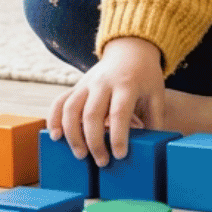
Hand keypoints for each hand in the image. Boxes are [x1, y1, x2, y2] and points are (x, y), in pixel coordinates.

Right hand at [47, 36, 165, 164]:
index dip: (118, 136)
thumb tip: (151, 147)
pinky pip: (60, 101)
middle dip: (94, 141)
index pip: (119, 113)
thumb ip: (154, 120)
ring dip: (72, 134)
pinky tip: (55, 135)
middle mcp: (103, 83)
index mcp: (127, 85)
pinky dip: (54, 118)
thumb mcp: (157, 94)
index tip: (120, 155)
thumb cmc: (146, 76)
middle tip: (102, 162)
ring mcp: (87, 83)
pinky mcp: (77, 85)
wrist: (130, 49)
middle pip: (92, 114)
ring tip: (80, 155)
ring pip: (71, 109)